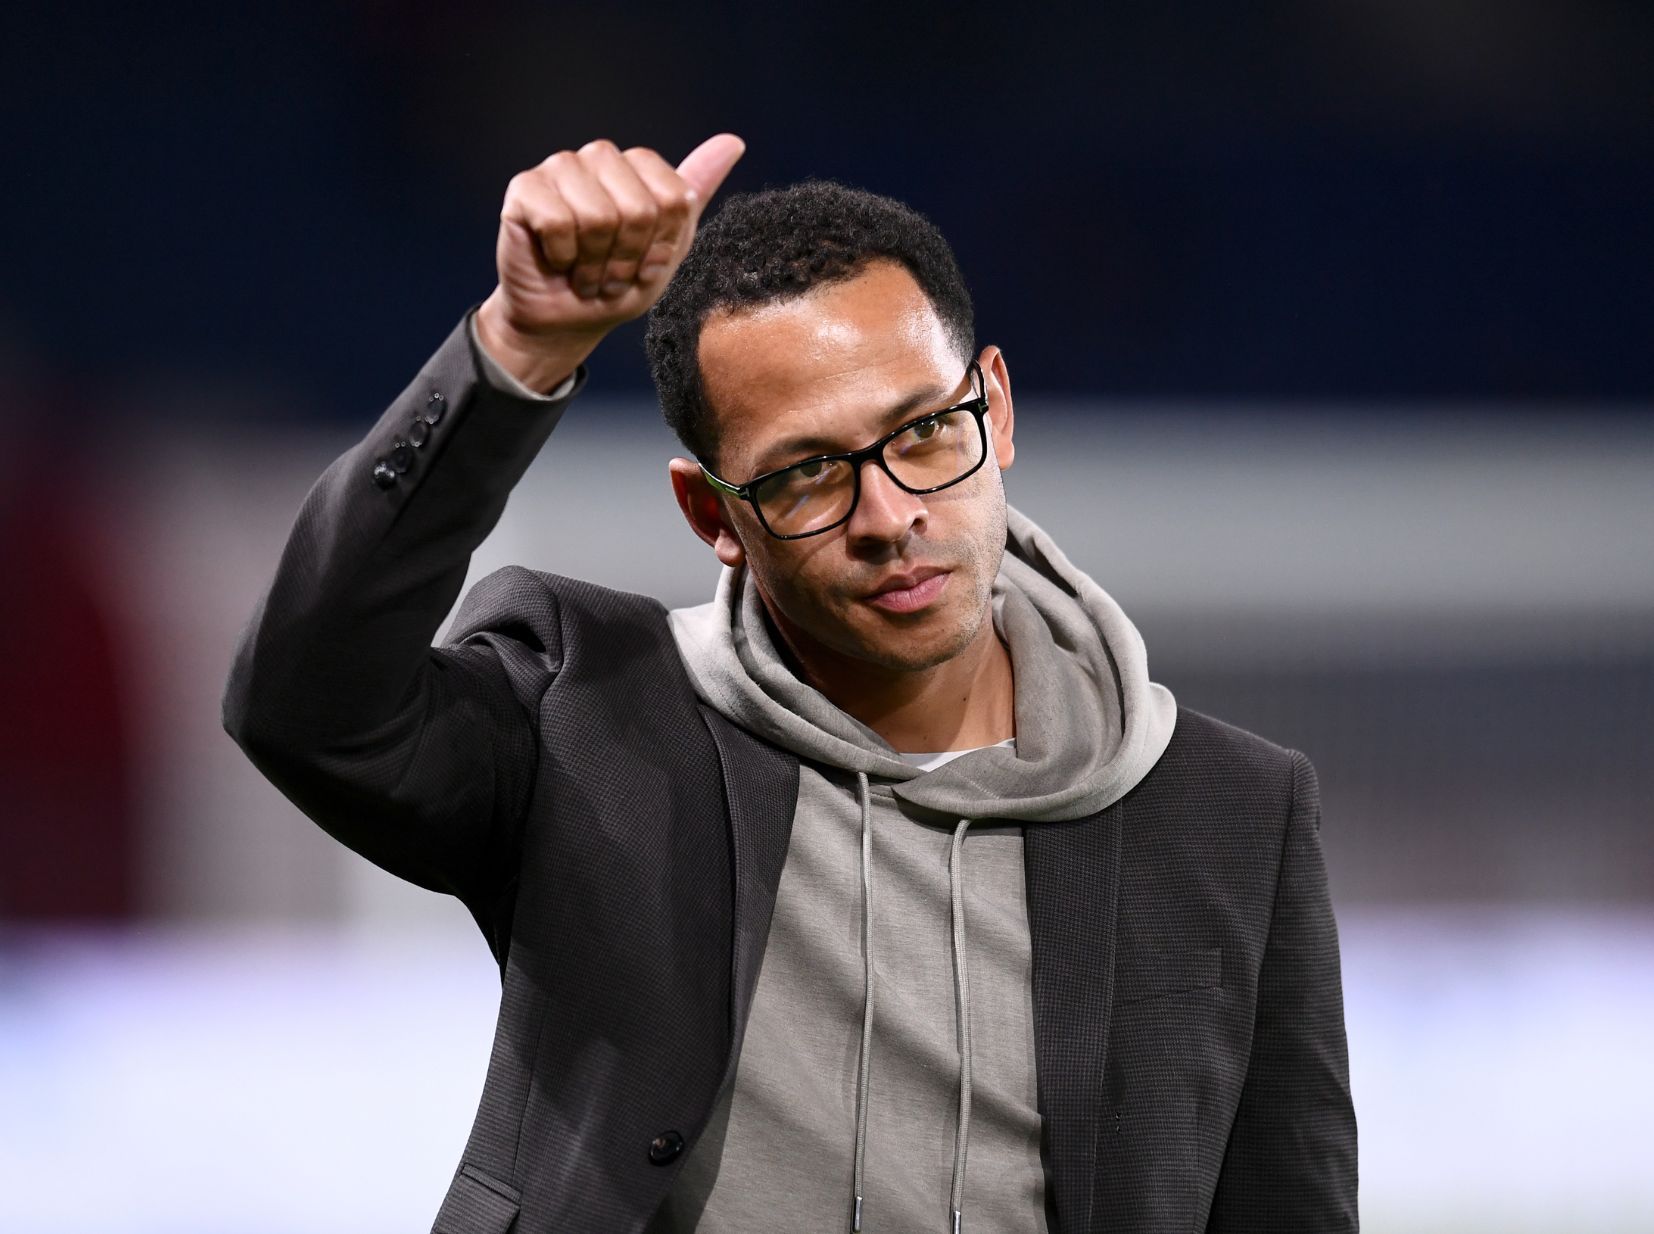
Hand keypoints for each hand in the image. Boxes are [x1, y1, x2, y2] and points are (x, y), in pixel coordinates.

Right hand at [475, 134, 745, 391]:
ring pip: (597, 215)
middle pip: (638, 206)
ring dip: (595, 263)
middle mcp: (600, 158)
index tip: (645, 266)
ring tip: (586, 273)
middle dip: (628, 258)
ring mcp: (560, 168)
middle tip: (611, 276)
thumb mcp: (670, 247)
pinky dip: (563, 256)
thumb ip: (695, 194)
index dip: (661, 245)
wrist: (566, 321)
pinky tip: (557, 261)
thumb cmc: (617, 284)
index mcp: (639, 168)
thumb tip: (733, 141)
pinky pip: (558, 221)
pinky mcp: (525, 188)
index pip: (672, 197)